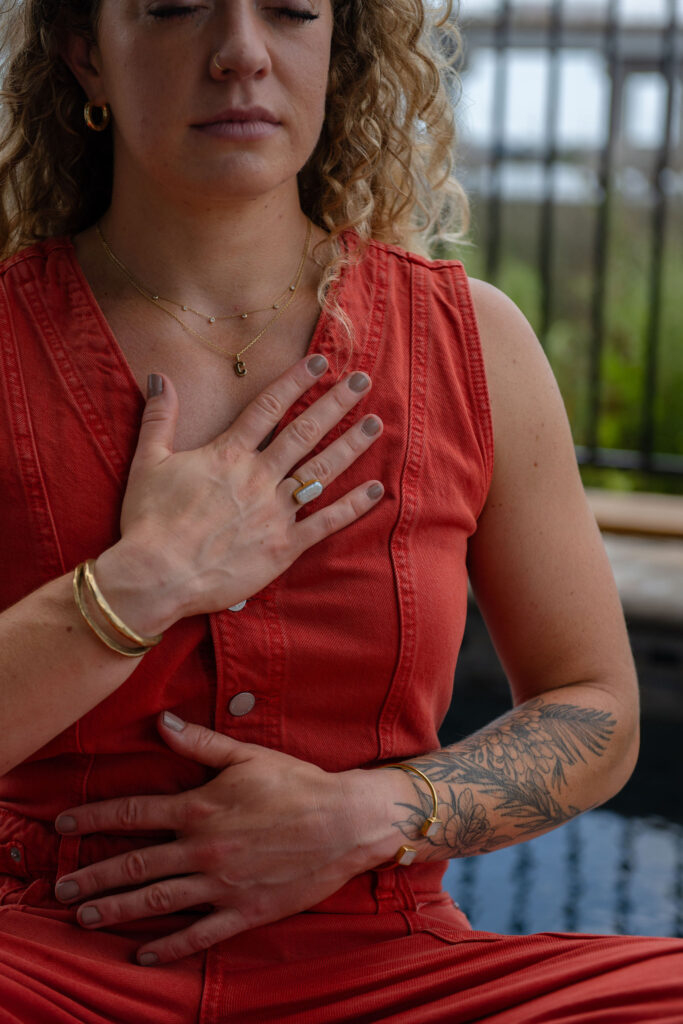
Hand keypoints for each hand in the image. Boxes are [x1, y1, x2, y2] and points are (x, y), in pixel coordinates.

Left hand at [53, 714, 381, 964]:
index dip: (94, 818)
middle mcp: (204, 848)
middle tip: (62, 888)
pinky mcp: (244, 910)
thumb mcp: (248, 755)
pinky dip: (171, 947)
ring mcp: (222, 883)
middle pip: (136, 864)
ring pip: (158, 901)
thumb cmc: (298, 784)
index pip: (135, 813)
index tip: (64, 825)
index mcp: (201, 807)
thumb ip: (200, 742)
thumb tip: (162, 722)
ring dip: (118, 909)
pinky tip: (145, 955)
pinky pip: (200, 934)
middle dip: (94, 876)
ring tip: (85, 918)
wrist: (345, 822)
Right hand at [94, 355, 383, 635]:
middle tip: (363, 381)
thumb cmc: (149, 522)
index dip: (297, 381)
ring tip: (376, 423)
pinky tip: (376, 490)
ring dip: (351, 445)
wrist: (156, 577)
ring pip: (321, 470)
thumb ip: (159, 418)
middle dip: (336, 404)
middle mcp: (258, 477)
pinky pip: (325, 522)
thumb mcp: (148, 463)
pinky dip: (352, 507)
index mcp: (228, 455)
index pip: (269, 407)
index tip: (322, 361)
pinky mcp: (284, 546)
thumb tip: (159, 378)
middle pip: (305, 431)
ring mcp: (274, 512)